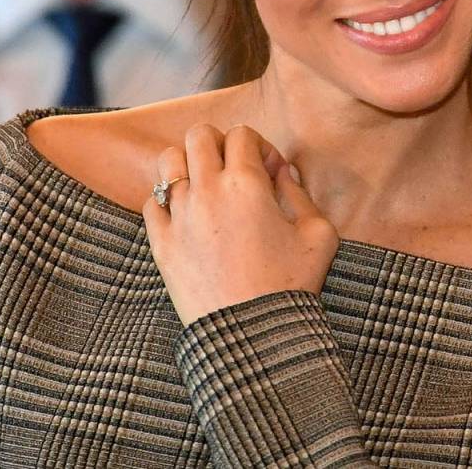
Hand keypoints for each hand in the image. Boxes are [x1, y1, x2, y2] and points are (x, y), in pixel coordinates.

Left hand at [144, 123, 338, 325]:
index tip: (270, 173)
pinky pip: (152, 201)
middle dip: (219, 143)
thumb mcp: (319, 235)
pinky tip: (187, 216)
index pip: (242, 134)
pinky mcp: (161, 244)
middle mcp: (208, 192)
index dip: (260, 146)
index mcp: (247, 184)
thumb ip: (302, 193)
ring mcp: (179, 217)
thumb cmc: (292, 286)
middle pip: (199, 135)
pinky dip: (167, 200)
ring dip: (188, 165)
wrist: (252, 337)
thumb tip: (284, 172)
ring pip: (169, 161)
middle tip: (234, 169)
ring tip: (206, 187)